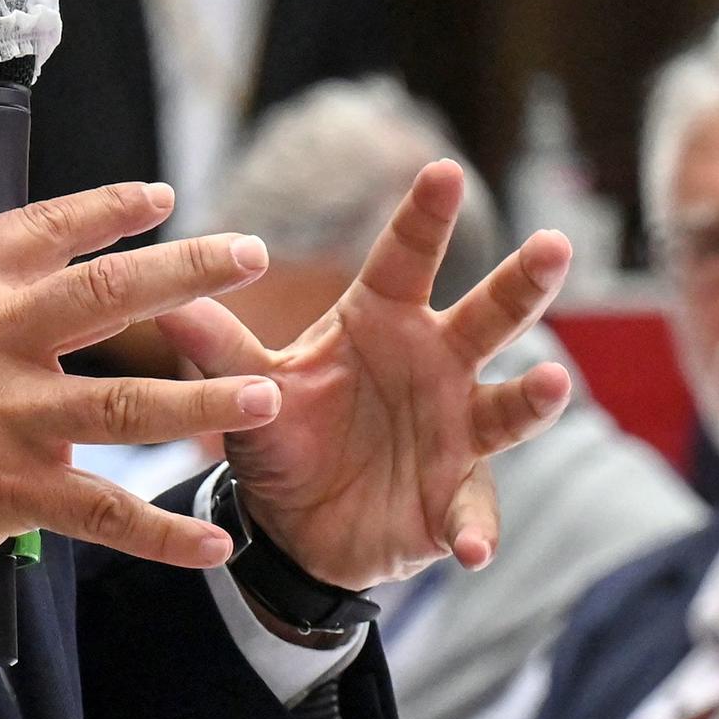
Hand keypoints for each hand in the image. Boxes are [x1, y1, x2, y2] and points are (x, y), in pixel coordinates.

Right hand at [0, 182, 281, 587]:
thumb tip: (47, 259)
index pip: (52, 226)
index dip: (114, 207)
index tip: (162, 197)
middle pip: (112, 294)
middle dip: (192, 272)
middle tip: (252, 258)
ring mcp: (12, 416)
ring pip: (131, 403)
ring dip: (207, 401)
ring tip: (266, 396)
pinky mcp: (15, 489)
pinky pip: (107, 512)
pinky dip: (164, 535)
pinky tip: (211, 544)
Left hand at [154, 161, 572, 590]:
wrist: (298, 526)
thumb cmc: (284, 431)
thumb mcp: (251, 386)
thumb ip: (219, 347)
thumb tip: (166, 303)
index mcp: (384, 321)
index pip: (406, 258)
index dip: (424, 216)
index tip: (441, 167)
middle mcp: (435, 364)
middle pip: (487, 316)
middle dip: (521, 283)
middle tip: (553, 245)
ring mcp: (456, 431)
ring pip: (505, 407)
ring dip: (531, 398)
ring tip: (551, 386)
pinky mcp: (455, 500)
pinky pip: (472, 515)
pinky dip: (474, 531)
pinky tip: (474, 551)